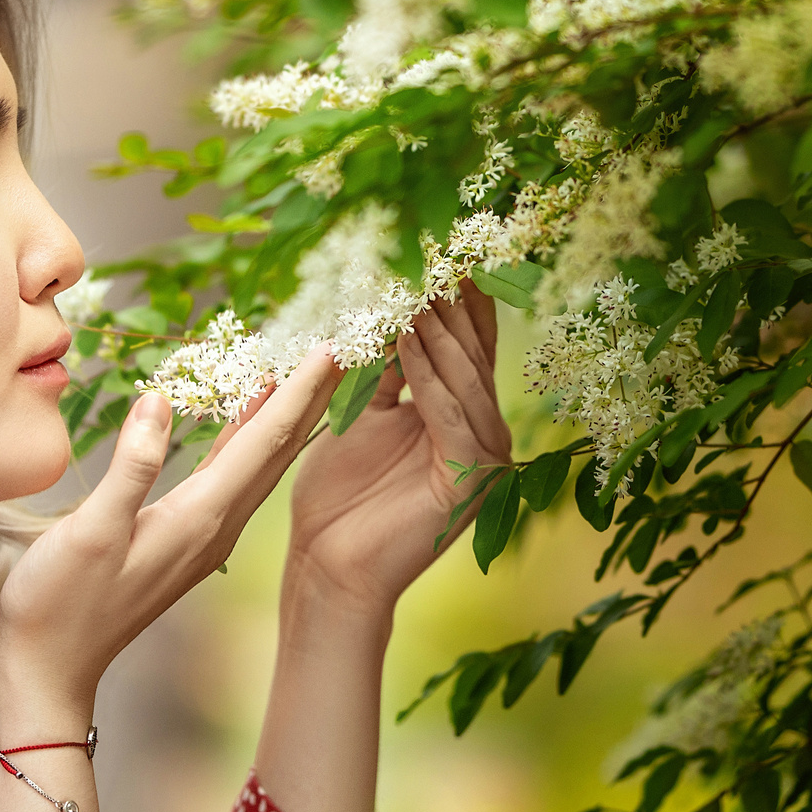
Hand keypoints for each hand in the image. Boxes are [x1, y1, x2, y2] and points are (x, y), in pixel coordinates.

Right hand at [0, 350, 342, 722]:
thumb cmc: (59, 604)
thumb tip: (159, 401)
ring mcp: (203, 534)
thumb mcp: (90, 531)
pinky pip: (232, 476)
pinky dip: (248, 439)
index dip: (300, 391)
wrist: (50, 668)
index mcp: (201, 517)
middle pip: (278, 450)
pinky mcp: (185, 538)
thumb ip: (131, 466)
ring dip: (286, 416)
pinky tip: (248, 418)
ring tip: (307, 371)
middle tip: (342, 347)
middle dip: (312, 396)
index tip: (332, 348)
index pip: (266, 442)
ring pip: (259, 463)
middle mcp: (216, 525)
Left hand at [285, 282, 512, 614]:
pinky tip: (408, 340)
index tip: (435, 245)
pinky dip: (429, 376)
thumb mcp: (358, 413)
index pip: (463, 343)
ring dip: (437, 331)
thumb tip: (386, 303)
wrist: (328, 565)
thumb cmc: (337, 495)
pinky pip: (451, 416)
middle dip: (450, 302)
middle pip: (472, 353)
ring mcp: (483, 458)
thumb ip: (382, 367)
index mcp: (459, 413)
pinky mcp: (470, 482)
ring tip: (413, 286)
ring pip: (465, 379)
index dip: (452, 296)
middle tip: (433, 249)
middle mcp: (482, 431)